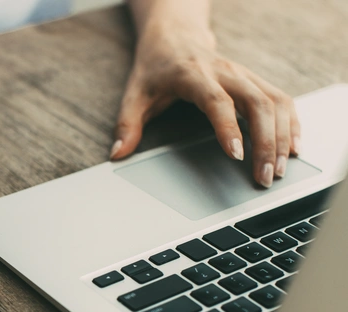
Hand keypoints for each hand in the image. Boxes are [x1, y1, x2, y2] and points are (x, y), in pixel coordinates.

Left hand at [111, 25, 299, 187]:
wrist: (174, 36)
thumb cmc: (154, 68)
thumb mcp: (134, 94)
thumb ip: (126, 124)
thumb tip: (117, 154)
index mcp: (193, 74)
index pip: (216, 100)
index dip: (228, 127)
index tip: (236, 154)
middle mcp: (225, 71)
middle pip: (256, 102)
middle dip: (265, 141)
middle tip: (264, 176)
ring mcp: (243, 74)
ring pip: (274, 101)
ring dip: (281, 136)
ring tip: (279, 169)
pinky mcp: (255, 80)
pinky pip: (282, 99)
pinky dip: (291, 123)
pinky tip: (293, 147)